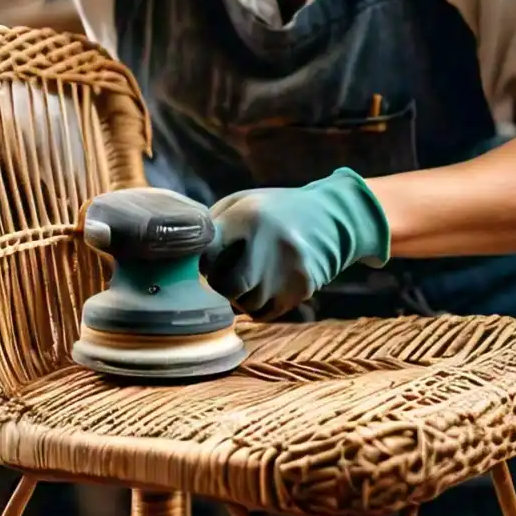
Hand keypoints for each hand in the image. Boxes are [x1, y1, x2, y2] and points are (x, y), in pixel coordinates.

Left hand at [205, 168, 390, 320]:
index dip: (200, 260)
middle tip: (228, 269)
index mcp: (248, 216)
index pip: (206, 252)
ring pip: (244, 304)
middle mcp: (267, 244)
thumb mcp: (243, 202)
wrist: (333, 218)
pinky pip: (264, 312)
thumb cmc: (275, 211)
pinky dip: (258, 304)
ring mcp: (287, 270)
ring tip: (252, 273)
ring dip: (240, 296)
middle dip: (220, 283)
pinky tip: (268, 283)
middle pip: (224, 286)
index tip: (204, 258)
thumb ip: (212, 226)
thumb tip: (182, 254)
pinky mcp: (301, 289)